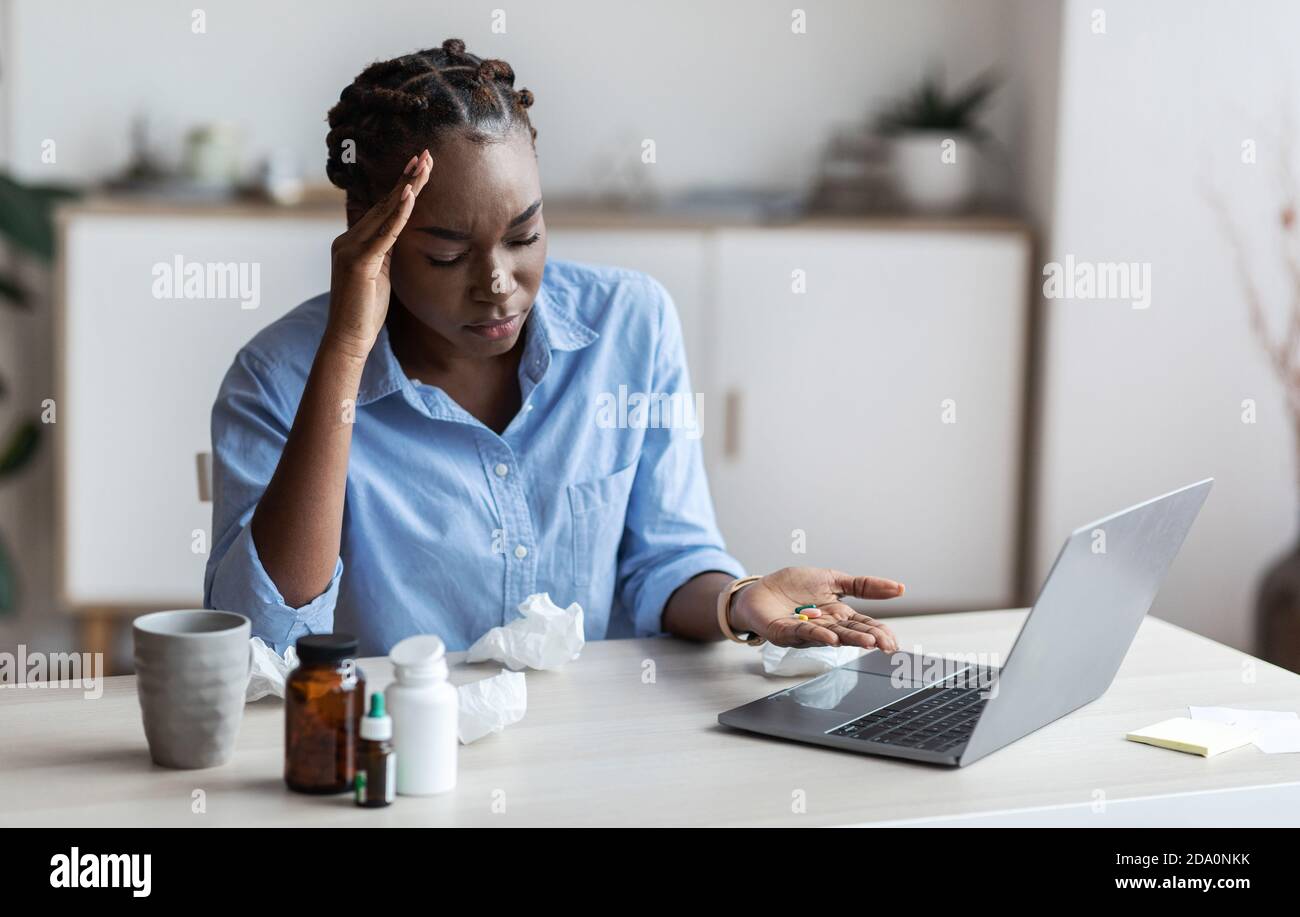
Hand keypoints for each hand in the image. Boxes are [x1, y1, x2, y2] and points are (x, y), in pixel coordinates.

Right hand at [324, 149, 431, 359]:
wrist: (349, 340)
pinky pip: (383, 234)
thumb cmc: (366, 313)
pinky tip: (411, 196)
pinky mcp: (358, 263)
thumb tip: (399, 237)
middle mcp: (347, 240)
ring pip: (383, 213)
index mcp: (353, 242)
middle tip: (425, 154)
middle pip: (382, 204)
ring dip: (406, 188)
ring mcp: (350, 250)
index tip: (418, 166)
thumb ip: (386, 254)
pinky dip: (398, 214)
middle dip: (406, 178)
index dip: (400, 187)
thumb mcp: (381, 276)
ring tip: (423, 166)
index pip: (381, 209)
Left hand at [728, 567, 902, 650]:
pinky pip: (803, 633)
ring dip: (850, 640)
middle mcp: (825, 627)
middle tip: (886, 646)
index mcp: (838, 615)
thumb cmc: (794, 586)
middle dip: (869, 639)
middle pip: (851, 633)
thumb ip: (864, 586)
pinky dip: (818, 635)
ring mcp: (806, 632)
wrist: (760, 589)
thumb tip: (899, 588)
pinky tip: (832, 637)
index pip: (864, 625)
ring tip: (868, 643)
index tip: (893, 641)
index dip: (880, 633)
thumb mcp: (834, 579)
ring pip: (831, 636)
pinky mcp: (785, 632)